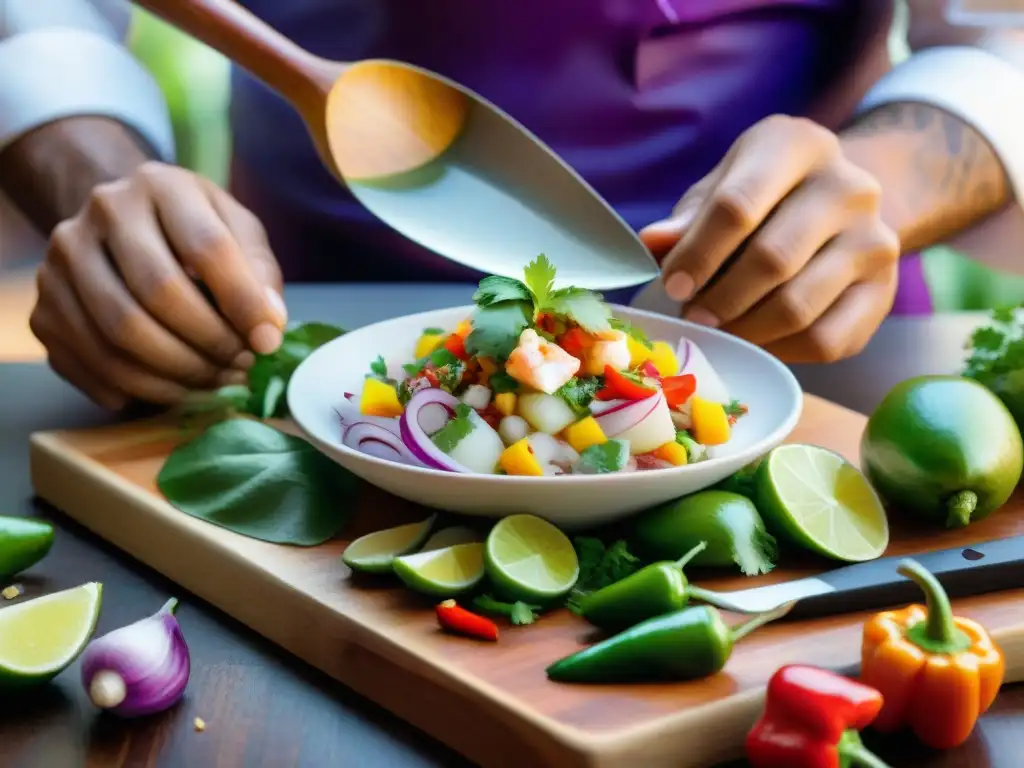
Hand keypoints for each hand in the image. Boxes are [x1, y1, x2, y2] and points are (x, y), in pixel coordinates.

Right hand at [29, 162, 285, 409]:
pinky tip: (173, 389)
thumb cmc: (194, 233)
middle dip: (209, 342)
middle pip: (158, 292)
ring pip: (120, 334)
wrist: (123, 227)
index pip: (206, 247)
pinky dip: (138, 388)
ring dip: (177, 373)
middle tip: (240, 366)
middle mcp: (103, 213)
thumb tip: (268, 329)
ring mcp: (62, 259)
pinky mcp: (44, 307)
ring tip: (214, 381)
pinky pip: (91, 362)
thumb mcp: (238, 233)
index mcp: (161, 185)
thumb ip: (260, 275)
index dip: (242, 302)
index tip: (267, 340)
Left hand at [639, 115, 899, 363]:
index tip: (672, 285)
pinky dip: (780, 350)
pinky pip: (824, 340)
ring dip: (745, 329)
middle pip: (772, 259)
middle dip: (720, 298)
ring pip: (798, 307)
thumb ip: (689, 217)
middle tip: (693, 315)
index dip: (698, 254)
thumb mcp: (722, 187)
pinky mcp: (884, 292)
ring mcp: (874, 240)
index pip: (738, 205)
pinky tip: (756, 339)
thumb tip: (652, 244)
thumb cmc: (765, 196)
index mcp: (797, 146)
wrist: (843, 205)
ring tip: (719, 328)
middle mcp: (848, 187)